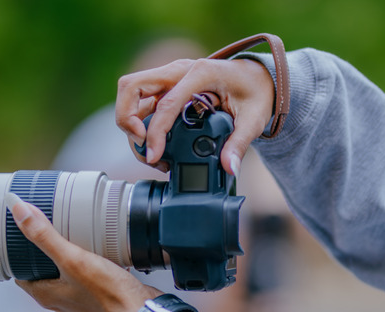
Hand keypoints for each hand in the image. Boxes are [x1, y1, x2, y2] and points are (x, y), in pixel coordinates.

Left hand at [5, 193, 160, 311]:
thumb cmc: (109, 295)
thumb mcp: (72, 259)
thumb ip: (44, 235)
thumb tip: (19, 211)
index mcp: (46, 295)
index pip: (20, 274)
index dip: (17, 256)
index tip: (18, 239)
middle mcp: (60, 302)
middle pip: (42, 274)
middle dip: (42, 255)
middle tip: (44, 234)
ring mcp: (79, 302)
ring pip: (64, 277)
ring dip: (65, 261)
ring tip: (70, 240)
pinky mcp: (97, 300)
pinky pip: (85, 280)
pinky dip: (86, 267)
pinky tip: (96, 255)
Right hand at [115, 58, 274, 175]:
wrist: (258, 78)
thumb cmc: (255, 92)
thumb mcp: (253, 119)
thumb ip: (239, 144)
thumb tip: (228, 167)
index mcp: (200, 73)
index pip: (165, 103)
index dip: (155, 132)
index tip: (154, 156)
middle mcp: (178, 71)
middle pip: (131, 86)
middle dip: (126, 119)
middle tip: (142, 144)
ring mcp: (168, 79)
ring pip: (130, 93)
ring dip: (129, 122)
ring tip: (149, 150)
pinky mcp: (164, 89)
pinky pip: (140, 103)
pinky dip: (138, 123)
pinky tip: (154, 143)